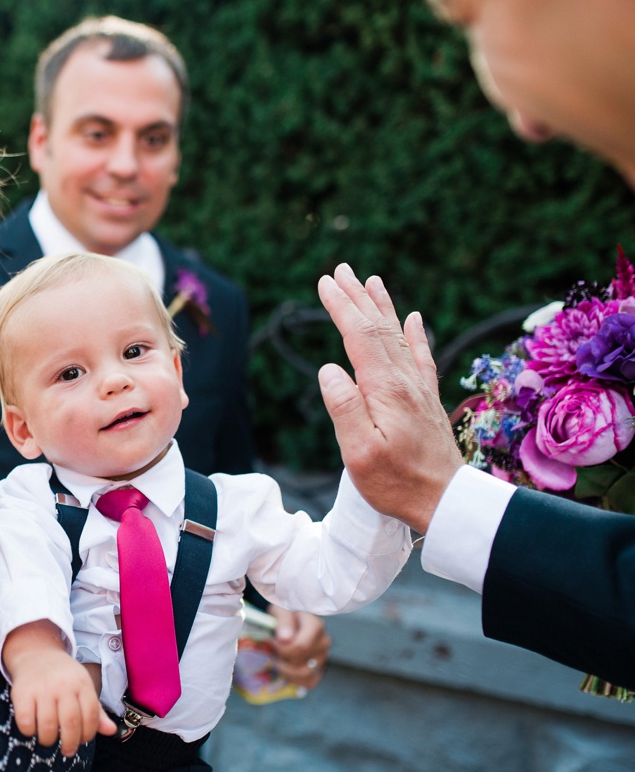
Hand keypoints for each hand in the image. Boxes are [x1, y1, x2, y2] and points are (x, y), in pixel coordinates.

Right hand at [2, 622, 114, 755]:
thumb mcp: (83, 688)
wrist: (36, 655)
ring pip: (48, 725)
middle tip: (68, 751)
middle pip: (71, 723)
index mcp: (81, 684)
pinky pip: (25, 721)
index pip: (91, 715)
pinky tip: (32, 729)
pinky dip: (29, 731)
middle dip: (70, 744)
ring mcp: (41, 689)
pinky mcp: (22, 693)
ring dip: (49, 740)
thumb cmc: (64, 678)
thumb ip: (97, 711)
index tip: (83, 740)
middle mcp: (63, 685)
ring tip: (49, 740)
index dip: (88, 733)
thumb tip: (112, 730)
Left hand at [268, 607, 329, 688]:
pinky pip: (309, 682)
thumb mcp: (281, 610)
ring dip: (286, 670)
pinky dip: (294, 680)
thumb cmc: (285, 614)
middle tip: (271, 650)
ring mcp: (323, 657)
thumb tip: (285, 639)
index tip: (272, 642)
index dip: (283, 649)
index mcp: (315, 625)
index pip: (302, 646)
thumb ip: (284, 622)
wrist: (289, 619)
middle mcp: (323, 642)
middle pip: (301, 660)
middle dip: (282, 658)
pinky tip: (284, 670)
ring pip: (305, 674)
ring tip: (276, 660)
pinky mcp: (319, 669)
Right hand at [316, 264, 463, 533]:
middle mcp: (405, 381)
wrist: (447, 501)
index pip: (358, 336)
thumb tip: (329, 368)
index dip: (341, 307)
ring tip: (371, 281)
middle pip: (378, 328)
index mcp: (385, 389)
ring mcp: (418, 389)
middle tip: (340, 270)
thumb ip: (345, 407)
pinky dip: (415, 333)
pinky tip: (413, 318)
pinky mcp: (426, 400)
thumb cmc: (398, 483)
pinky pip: (420, 356)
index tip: (324, 283)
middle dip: (357, 297)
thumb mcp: (359, 452)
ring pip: (398, 336)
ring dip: (382, 307)